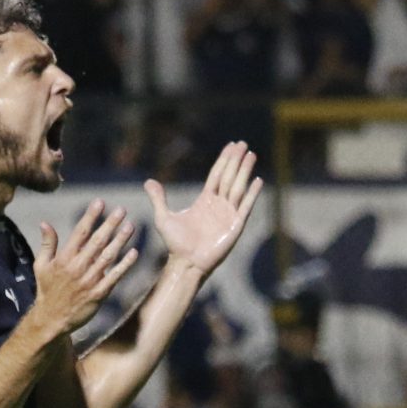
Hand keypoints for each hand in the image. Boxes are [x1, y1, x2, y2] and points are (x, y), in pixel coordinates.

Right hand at [32, 200, 138, 334]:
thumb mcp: (41, 266)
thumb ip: (47, 244)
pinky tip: (134, 252)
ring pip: (108, 256)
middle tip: (122, 210)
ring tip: (131, 226)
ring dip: (120, 240)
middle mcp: (78, 267)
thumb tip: (45, 223)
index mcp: (64, 258)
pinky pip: (114, 276)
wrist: (52, 319)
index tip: (100, 202)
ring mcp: (90, 280)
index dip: (91, 216)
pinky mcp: (99, 293)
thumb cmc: (47, 291)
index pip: (80, 232)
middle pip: (97, 241)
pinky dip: (125, 264)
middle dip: (110, 224)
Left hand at [147, 141, 262, 278]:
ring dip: (245, 171)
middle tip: (243, 143)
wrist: (186, 263)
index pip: (217, 175)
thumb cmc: (176, 244)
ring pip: (238, 187)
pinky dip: (252, 194)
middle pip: (229, 177)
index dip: (224, 160)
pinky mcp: (235, 226)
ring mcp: (228, 214)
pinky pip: (245, 207)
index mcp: (205, 201)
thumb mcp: (164, 218)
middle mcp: (219, 205)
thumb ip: (159, 199)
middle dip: (236, 160)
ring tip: (251, 155)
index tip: (231, 146)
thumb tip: (148, 181)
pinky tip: (258, 180)